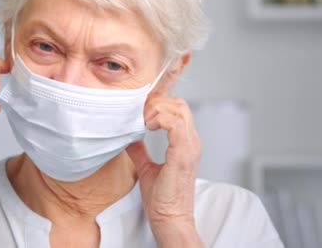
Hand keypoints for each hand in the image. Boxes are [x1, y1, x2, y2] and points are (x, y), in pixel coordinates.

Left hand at [126, 96, 201, 246]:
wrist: (169, 218)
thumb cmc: (162, 199)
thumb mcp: (146, 168)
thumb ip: (140, 151)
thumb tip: (130, 138)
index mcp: (185, 143)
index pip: (177, 109)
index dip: (158, 104)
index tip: (139, 112)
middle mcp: (191, 141)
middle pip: (179, 104)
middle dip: (156, 103)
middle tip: (139, 115)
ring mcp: (189, 146)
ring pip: (178, 109)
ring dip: (156, 109)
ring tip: (142, 121)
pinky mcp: (183, 153)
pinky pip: (175, 123)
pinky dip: (159, 119)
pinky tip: (147, 127)